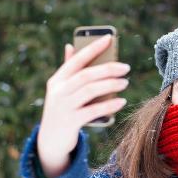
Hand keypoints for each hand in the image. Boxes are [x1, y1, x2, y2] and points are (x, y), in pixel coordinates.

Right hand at [37, 34, 129, 177]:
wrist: (50, 140)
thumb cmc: (63, 109)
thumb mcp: (62, 90)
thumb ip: (68, 70)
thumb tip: (70, 45)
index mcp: (57, 79)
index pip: (76, 59)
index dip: (93, 47)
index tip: (108, 38)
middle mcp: (58, 91)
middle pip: (86, 74)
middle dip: (108, 68)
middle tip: (126, 67)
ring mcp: (63, 106)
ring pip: (90, 90)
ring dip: (111, 84)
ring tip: (126, 82)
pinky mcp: (71, 121)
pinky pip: (94, 110)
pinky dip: (109, 105)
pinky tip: (121, 101)